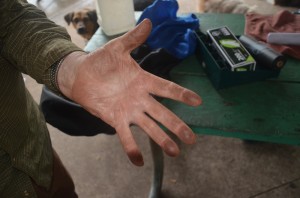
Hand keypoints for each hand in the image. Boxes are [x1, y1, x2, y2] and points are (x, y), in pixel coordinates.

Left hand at [58, 19, 201, 165]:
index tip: (197, 102)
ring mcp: (129, 111)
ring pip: (149, 127)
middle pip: (163, 113)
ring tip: (175, 152)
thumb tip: (148, 21)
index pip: (166, 88)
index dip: (182, 94)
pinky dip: (131, 148)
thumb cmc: (101, 61)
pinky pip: (125, 136)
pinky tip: (138, 162)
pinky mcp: (115, 119)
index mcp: (143, 81)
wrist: (81, 74)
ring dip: (161, 139)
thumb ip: (133, 38)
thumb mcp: (118, 48)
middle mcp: (140, 98)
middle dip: (177, 125)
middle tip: (192, 139)